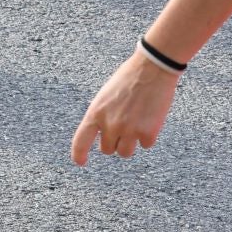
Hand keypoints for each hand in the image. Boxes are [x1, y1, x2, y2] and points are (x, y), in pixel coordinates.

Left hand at [70, 50, 180, 166]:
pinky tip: (150, 119)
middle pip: (108, 150)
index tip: (81, 162)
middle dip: (114, 142)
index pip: (81, 141)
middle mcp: (110, 125)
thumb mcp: (106, 96)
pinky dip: (149, 136)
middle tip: (124, 127)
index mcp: (95, 113)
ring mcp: (129, 130)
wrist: (151, 69)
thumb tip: (105, 135)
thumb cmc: (128, 78)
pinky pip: (146, 145)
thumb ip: (102, 116)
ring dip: (131, 143)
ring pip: (125, 153)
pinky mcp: (148, 132)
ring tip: (137, 124)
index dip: (79, 154)